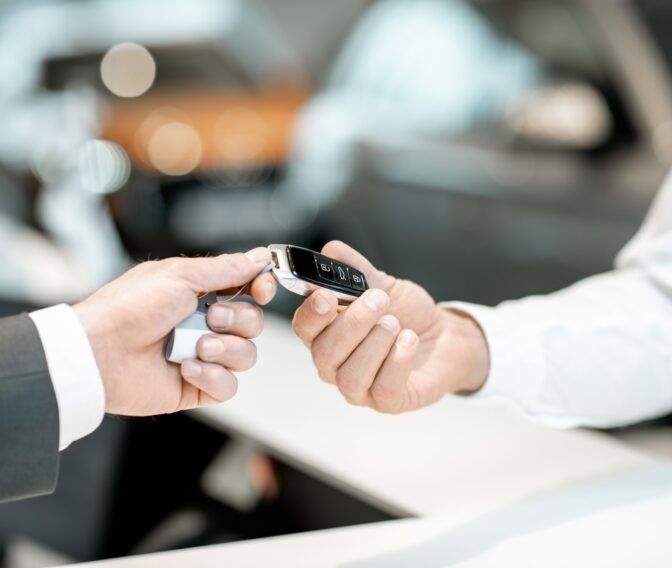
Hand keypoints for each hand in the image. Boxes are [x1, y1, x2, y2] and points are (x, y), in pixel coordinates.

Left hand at [73, 247, 277, 414]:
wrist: (101, 352)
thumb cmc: (129, 309)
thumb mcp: (180, 275)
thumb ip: (226, 268)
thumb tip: (259, 257)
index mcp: (201, 293)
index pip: (247, 288)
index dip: (261, 288)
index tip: (261, 289)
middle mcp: (205, 324)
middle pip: (253, 323)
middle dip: (236, 320)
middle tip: (209, 318)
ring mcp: (203, 356)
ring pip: (246, 355)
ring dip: (224, 350)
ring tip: (194, 347)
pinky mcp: (197, 385)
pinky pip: (229, 386)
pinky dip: (212, 377)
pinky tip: (186, 369)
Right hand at [291, 241, 488, 412]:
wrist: (444, 336)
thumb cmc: (408, 314)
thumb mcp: (383, 285)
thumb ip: (357, 269)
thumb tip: (331, 250)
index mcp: (327, 333)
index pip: (303, 328)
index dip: (311, 313)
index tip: (327, 295)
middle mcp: (335, 364)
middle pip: (324, 353)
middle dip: (352, 324)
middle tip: (378, 300)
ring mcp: (359, 387)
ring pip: (350, 376)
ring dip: (375, 344)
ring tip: (395, 323)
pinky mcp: (387, 401)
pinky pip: (383, 388)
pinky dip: (397, 361)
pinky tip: (408, 341)